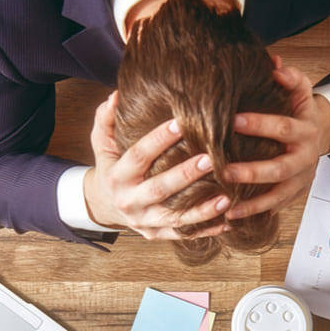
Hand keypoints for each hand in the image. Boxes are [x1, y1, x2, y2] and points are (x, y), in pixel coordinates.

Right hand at [84, 92, 231, 239]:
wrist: (104, 205)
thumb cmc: (111, 167)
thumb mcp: (102, 144)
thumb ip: (106, 119)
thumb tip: (116, 95)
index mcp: (117, 177)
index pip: (138, 156)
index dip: (158, 140)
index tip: (181, 123)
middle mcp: (129, 202)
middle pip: (159, 189)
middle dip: (185, 175)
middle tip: (210, 160)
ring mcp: (143, 221)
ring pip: (174, 218)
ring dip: (201, 210)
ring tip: (226, 198)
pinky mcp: (155, 234)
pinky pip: (182, 234)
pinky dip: (205, 230)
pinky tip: (227, 222)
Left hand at [223, 63, 329, 219]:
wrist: (320, 137)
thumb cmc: (300, 112)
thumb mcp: (301, 91)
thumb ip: (290, 77)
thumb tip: (273, 64)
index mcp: (306, 131)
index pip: (283, 128)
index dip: (259, 125)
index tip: (232, 121)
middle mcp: (305, 158)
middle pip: (279, 169)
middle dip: (252, 172)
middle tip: (224, 171)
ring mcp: (300, 181)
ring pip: (277, 196)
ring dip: (252, 204)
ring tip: (227, 208)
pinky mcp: (294, 195)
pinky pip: (274, 208)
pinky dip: (255, 214)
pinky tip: (232, 219)